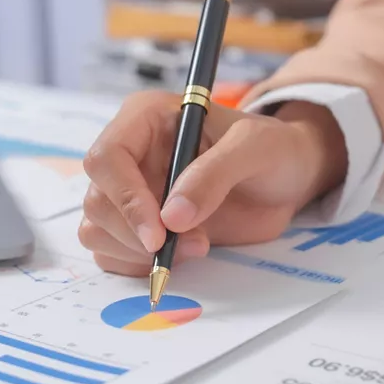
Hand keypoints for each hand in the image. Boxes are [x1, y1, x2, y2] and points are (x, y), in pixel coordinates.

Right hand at [79, 91, 347, 274]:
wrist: (286, 178)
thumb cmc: (273, 149)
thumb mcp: (257, 148)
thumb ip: (216, 173)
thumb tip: (173, 216)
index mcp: (145, 119)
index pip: (107, 157)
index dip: (126, 199)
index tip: (160, 234)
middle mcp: (130, 155)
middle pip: (98, 200)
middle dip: (138, 233)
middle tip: (196, 244)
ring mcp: (130, 192)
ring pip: (97, 229)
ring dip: (138, 253)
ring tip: (197, 247)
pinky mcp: (138, 225)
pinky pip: (112, 252)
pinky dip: (137, 265)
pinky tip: (180, 258)